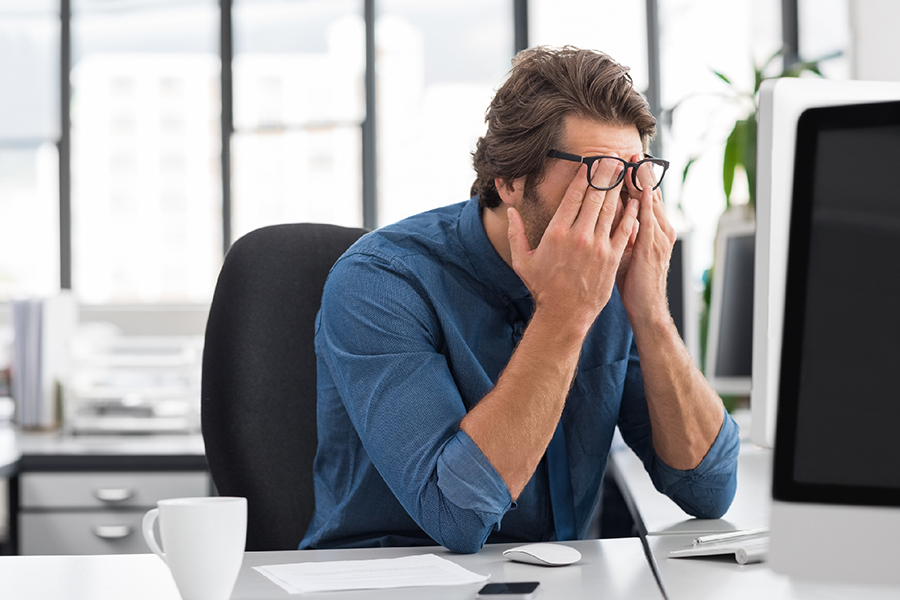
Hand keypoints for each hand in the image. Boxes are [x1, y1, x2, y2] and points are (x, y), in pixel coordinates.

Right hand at [507, 161, 639, 334]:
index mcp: (557, 232)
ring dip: (618, 187)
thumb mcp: (522, 260)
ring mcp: (598, 246)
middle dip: (605, 174)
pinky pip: (624, 229)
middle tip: (612, 157)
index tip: (590, 162)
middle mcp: (579, 235)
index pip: (573, 196)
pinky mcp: (612, 257)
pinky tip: (635, 201)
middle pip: (595, 196)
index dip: (584, 176)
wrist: (565, 313)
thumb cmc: (543, 287)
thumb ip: (515, 233)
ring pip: (611, 209)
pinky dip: (630, 213)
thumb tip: (511, 211)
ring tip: (624, 170)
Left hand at [615, 153, 676, 325]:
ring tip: (634, 160)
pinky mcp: (651, 247)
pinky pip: (646, 219)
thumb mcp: (629, 253)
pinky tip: (637, 188)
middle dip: (640, 172)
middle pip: (649, 194)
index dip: (637, 178)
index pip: (645, 197)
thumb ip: (624, 232)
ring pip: (650, 202)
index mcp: (655, 230)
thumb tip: (610, 216)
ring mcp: (658, 237)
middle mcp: (660, 229)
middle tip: (630, 150)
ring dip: (641, 180)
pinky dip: (642, 202)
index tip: (626, 159)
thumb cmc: (635, 283)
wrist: (647, 309)